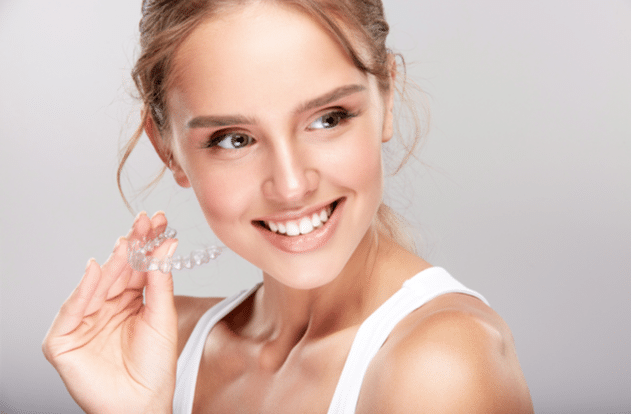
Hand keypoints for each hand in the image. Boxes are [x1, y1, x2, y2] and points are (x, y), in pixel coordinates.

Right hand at [43, 212, 177, 413]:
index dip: (146, 244)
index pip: (136, 267)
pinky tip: (95, 268)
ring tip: (129, 241)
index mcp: (128, 302)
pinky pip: (72, 310)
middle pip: (116, 270)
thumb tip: (167, 245)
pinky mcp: (64, 340)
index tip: (159, 221)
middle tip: (146, 221)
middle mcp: (105, 307)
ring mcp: (84, 322)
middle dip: (131, 245)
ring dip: (112, 262)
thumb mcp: (161, 317)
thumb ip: (160, 281)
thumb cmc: (154, 366)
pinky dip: (82, 291)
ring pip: (96, 285)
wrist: (142, 404)